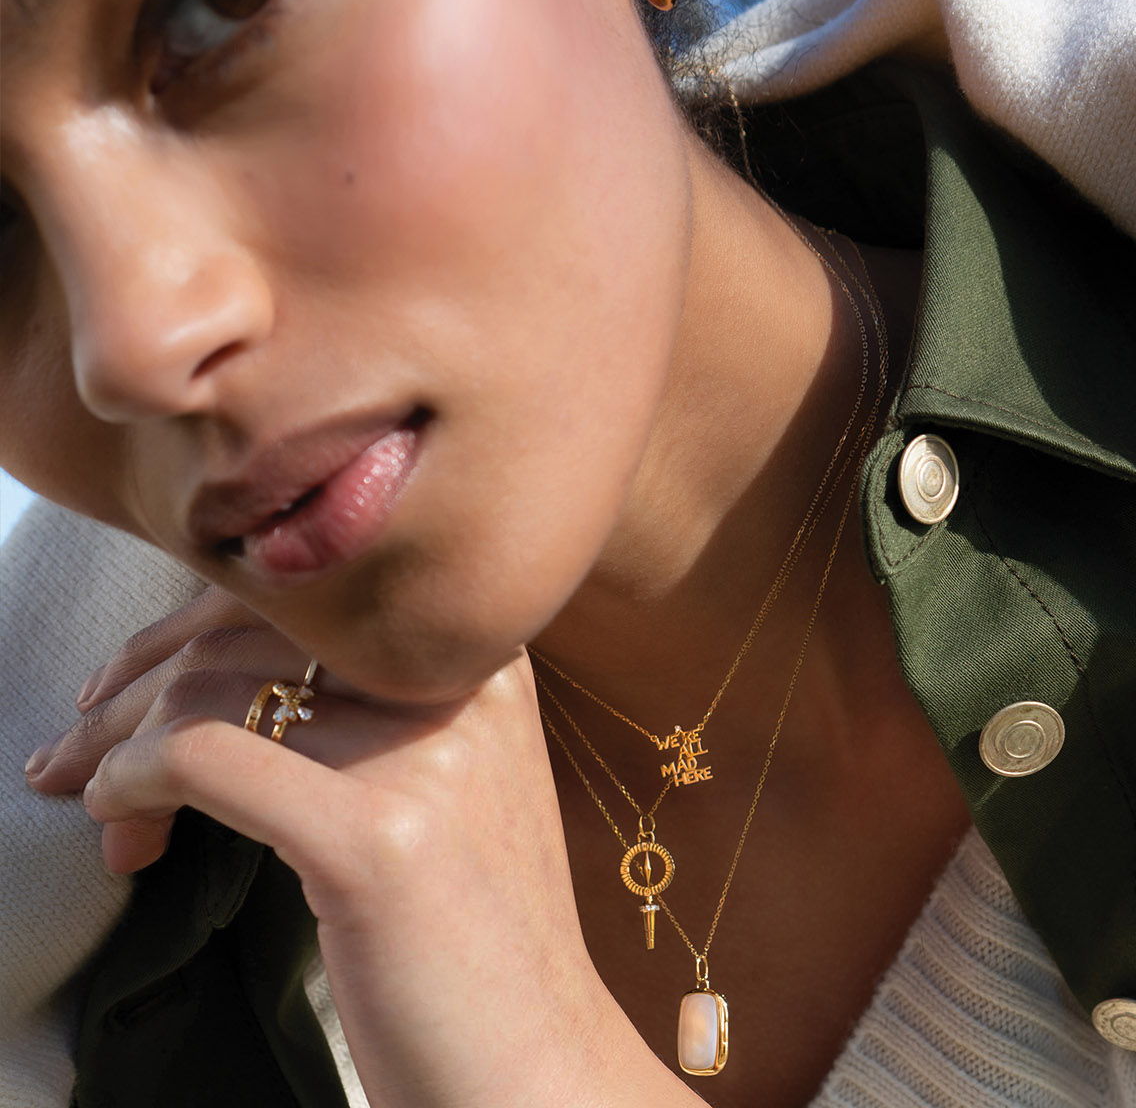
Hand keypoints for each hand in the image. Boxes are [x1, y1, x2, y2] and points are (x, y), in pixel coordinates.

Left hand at [26, 591, 706, 1107]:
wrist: (535, 1063)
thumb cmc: (476, 934)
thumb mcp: (454, 784)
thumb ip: (378, 711)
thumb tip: (222, 674)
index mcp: (483, 658)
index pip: (308, 594)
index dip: (195, 632)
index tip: (131, 688)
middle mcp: (462, 685)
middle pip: (252, 632)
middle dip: (137, 685)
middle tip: (79, 749)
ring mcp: (425, 755)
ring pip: (214, 692)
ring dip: (119, 747)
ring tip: (99, 810)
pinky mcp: (376, 838)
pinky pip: (202, 759)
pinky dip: (131, 783)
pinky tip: (121, 830)